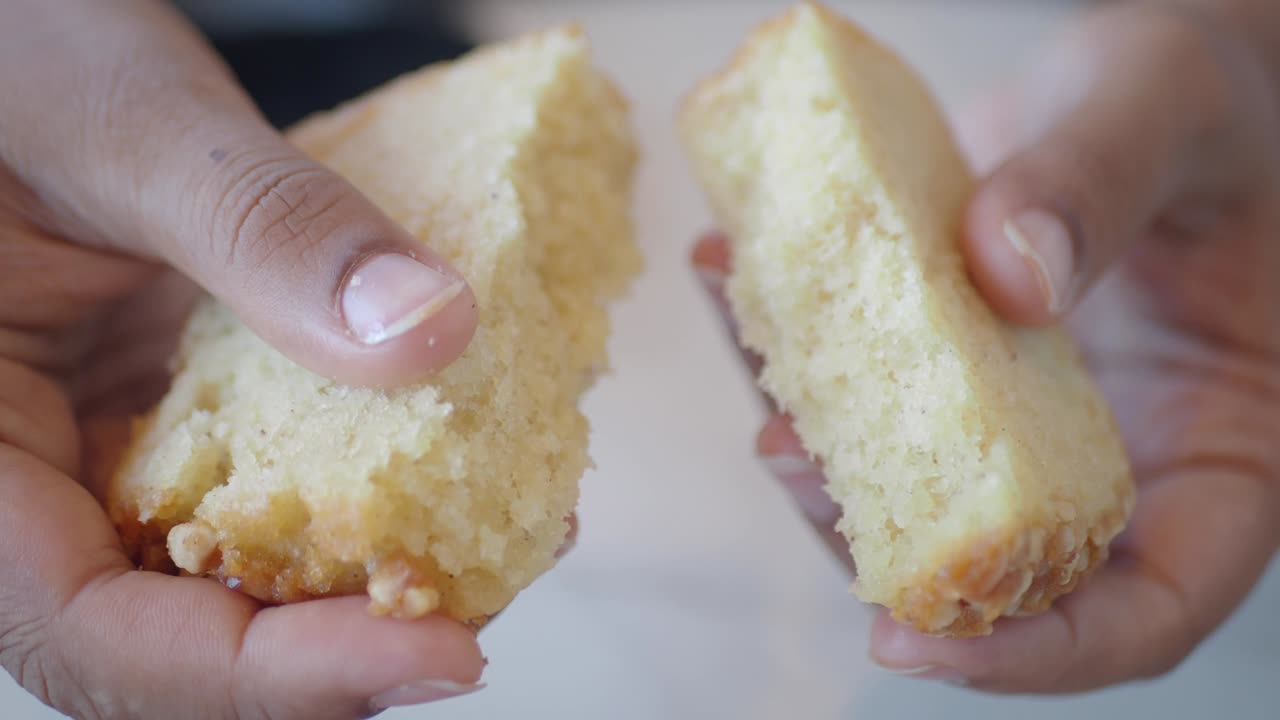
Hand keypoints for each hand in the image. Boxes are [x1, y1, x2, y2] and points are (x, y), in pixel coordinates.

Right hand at [0, 1, 490, 716]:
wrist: (14, 32)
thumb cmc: (11, 49)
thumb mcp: (126, 124)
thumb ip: (263, 231)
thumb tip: (430, 335)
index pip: (93, 633)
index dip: (270, 676)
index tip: (440, 654)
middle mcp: (27, 483)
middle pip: (178, 638)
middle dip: (343, 647)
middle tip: (487, 600)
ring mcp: (98, 455)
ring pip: (227, 583)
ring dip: (366, 581)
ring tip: (498, 537)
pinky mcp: (166, 417)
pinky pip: (260, 495)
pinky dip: (361, 497)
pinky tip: (457, 460)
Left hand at [694, 1, 1279, 692]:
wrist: (1136, 80)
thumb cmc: (1210, 98)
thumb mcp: (1172, 107)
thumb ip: (1101, 182)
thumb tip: (1009, 274)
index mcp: (1221, 450)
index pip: (1147, 608)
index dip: (1038, 653)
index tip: (916, 638)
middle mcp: (1112, 456)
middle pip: (995, 566)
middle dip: (882, 545)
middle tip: (796, 466)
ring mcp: (1017, 417)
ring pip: (906, 487)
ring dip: (816, 450)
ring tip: (764, 371)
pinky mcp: (940, 364)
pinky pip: (857, 383)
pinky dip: (787, 344)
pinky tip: (734, 272)